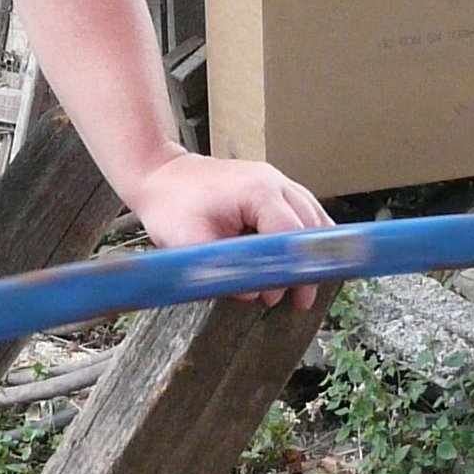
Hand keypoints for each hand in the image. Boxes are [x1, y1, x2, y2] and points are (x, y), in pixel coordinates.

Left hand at [125, 148, 334, 306]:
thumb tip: (253, 292)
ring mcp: (275, 181)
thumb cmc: (171, 203)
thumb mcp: (188, 241)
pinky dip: (303, 236)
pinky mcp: (271, 187)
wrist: (161, 173)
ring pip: (313, 217)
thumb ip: (222, 268)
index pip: (291, 234)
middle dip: (306, 266)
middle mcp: (274, 182)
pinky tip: (299, 259)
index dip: (294, 268)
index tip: (294, 294)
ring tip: (303, 286)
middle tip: (300, 300)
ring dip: (309, 252)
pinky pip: (301, 211)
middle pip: (309, 227)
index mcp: (257, 191)